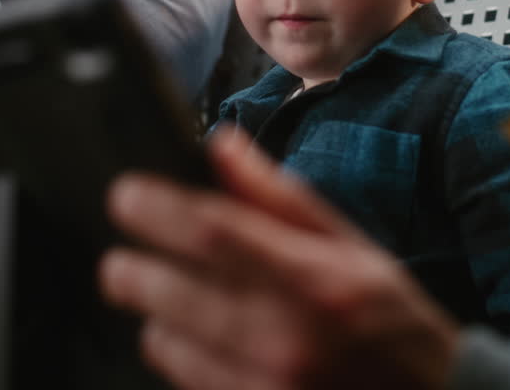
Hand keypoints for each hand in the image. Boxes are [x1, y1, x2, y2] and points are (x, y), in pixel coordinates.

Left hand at [100, 127, 459, 389]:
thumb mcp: (347, 244)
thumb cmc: (386, 317)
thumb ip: (277, 195)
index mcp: (311, 277)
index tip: (126, 196)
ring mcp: (262, 384)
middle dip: (128, 269)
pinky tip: (206, 342)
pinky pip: (183, 378)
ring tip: (181, 303)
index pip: (210, 230)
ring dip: (158, 316)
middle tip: (123, 259)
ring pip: (162, 340)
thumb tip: (222, 144)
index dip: (154, 208)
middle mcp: (282, 334)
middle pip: (165, 290)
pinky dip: (181, 355)